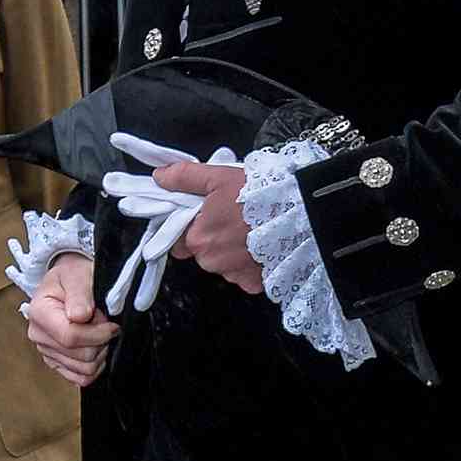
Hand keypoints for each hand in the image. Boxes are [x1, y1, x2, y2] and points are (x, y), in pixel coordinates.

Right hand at [26, 252, 117, 385]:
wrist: (69, 281)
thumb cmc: (73, 276)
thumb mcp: (78, 274)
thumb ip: (80, 293)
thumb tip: (79, 316)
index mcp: (39, 312)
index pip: (70, 336)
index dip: (97, 333)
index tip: (111, 324)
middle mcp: (38, 335)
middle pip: (80, 355)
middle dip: (100, 340)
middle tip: (102, 321)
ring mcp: (47, 351)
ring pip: (84, 369)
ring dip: (100, 352)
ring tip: (98, 331)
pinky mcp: (57, 362)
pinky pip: (80, 378)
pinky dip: (95, 366)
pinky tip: (97, 347)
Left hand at [158, 160, 260, 292]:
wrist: (299, 213)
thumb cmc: (259, 195)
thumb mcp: (218, 177)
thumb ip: (185, 178)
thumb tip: (161, 177)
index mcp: (198, 239)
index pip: (181, 238)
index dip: (193, 225)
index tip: (208, 214)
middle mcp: (212, 262)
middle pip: (203, 252)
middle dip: (213, 238)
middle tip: (233, 217)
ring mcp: (234, 275)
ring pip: (224, 264)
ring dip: (232, 251)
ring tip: (251, 229)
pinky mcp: (255, 283)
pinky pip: (246, 275)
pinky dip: (251, 263)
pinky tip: (262, 245)